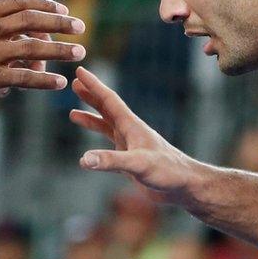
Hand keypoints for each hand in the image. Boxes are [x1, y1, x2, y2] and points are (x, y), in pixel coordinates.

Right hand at [0, 0, 85, 106]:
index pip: (23, 3)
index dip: (47, 7)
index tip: (65, 13)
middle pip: (33, 21)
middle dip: (61, 24)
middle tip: (81, 28)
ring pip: (34, 49)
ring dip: (61, 51)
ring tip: (80, 54)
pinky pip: (24, 77)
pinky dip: (44, 80)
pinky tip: (59, 83)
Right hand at [69, 67, 203, 204]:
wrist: (185, 187)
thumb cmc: (168, 172)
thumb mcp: (138, 165)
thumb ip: (111, 161)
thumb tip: (84, 159)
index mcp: (131, 126)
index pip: (109, 100)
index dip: (94, 86)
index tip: (80, 71)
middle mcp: (130, 132)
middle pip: (106, 109)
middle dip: (90, 96)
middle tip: (74, 84)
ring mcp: (131, 146)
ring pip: (106, 127)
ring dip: (91, 119)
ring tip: (72, 114)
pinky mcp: (131, 162)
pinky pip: (109, 149)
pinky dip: (97, 147)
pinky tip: (90, 155)